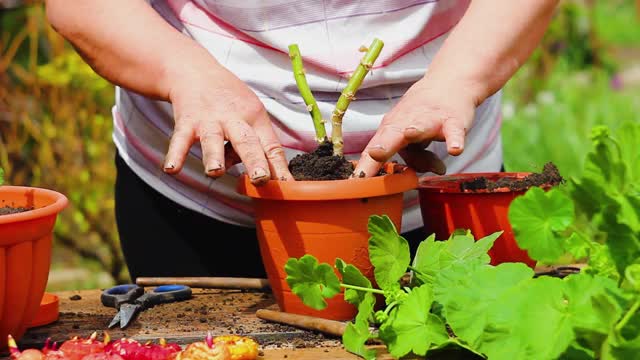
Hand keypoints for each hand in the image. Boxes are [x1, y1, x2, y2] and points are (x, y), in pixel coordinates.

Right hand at [162, 64, 292, 184]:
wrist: (196, 71)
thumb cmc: (229, 99)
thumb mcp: (249, 114)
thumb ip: (253, 145)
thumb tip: (255, 175)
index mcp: (255, 118)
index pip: (272, 146)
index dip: (279, 167)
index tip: (287, 186)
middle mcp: (234, 119)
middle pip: (247, 142)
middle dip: (255, 161)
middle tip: (261, 178)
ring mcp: (209, 120)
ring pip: (213, 140)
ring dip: (214, 156)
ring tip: (215, 171)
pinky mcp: (187, 121)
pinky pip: (180, 140)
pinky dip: (175, 154)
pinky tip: (172, 169)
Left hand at [354, 78, 476, 176]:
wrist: (449, 84)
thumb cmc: (423, 115)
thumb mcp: (413, 139)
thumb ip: (416, 158)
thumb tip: (420, 173)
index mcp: (390, 130)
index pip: (373, 150)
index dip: (365, 166)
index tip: (356, 182)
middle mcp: (405, 123)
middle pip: (391, 135)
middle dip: (382, 145)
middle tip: (374, 154)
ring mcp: (429, 120)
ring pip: (420, 126)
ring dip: (414, 131)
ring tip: (409, 135)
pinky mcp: (452, 120)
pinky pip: (453, 131)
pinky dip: (454, 139)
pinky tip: (455, 149)